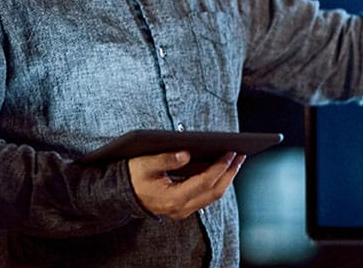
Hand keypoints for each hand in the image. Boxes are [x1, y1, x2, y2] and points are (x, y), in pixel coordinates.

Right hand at [128, 150, 244, 219]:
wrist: (122, 195)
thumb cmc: (133, 177)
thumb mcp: (145, 164)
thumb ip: (166, 159)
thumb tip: (186, 153)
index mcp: (173, 198)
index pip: (204, 182)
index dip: (220, 167)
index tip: (231, 152)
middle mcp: (181, 208)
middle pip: (214, 192)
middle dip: (230, 173)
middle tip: (240, 155)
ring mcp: (183, 210)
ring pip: (213, 196)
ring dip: (226, 178)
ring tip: (236, 160)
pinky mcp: (184, 207)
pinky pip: (206, 196)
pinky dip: (216, 182)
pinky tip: (221, 168)